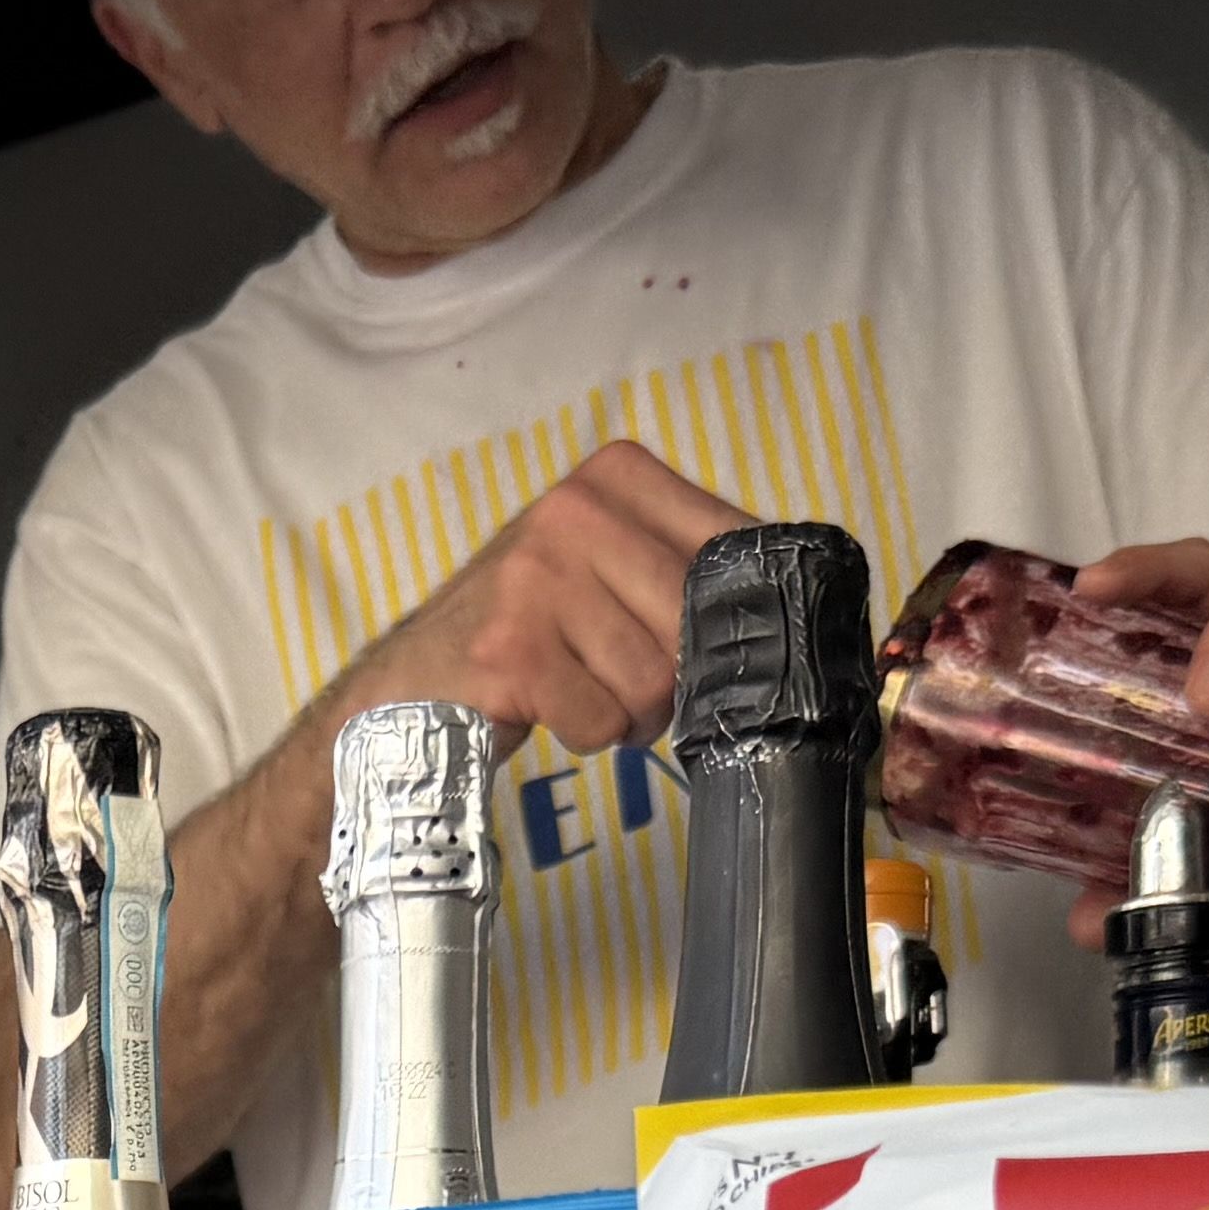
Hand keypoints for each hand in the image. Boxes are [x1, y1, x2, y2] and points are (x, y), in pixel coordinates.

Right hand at [333, 436, 747, 758]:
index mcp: (616, 474)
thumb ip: (689, 562)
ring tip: (582, 691)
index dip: (735, 617)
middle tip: (624, 678)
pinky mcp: (510, 647)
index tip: (694, 637)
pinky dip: (586, 734)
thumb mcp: (611, 566)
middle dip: (673, 676)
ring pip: (653, 680)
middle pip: (696, 624)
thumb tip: (794, 604)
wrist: (414, 681)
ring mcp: (537, 575)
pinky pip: (601, 719)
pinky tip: (549, 708)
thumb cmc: (532, 629)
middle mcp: (576, 508)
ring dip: (628, 712)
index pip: (737, 548)